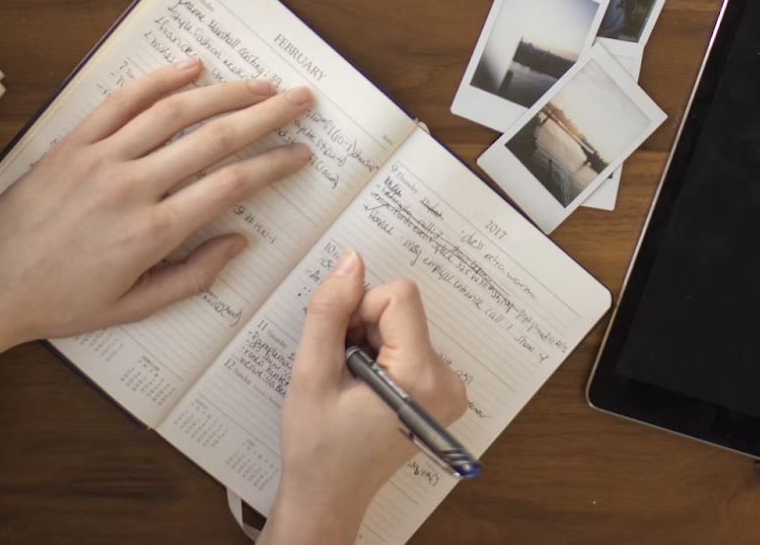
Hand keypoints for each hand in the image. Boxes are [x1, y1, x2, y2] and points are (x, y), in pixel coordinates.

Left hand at [0, 56, 311, 350]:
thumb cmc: (60, 302)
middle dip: (266, 115)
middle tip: (300, 100)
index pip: (230, 185)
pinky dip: (159, 80)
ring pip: (174, 112)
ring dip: (225, 92)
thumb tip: (239, 242)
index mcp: (151, 233)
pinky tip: (192, 68)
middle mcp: (130, 187)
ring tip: (260, 83)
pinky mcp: (73, 143)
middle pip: (214, 138)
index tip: (301, 153)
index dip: (274, 164)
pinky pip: (122, 101)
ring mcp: (100, 159)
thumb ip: (193, 276)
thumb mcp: (134, 307)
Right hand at [264, 251, 468, 544]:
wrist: (329, 497)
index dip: (358, 310)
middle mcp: (447, 381)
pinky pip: (408, 343)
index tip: (340, 347)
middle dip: (362, 328)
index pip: (399, 296)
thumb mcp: (311, 374)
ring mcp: (448, 388)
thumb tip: (351, 261)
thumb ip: (329, 312)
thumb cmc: (317, 447)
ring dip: (368, 341)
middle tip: (340, 371)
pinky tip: (363, 388)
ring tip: (350, 384)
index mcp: (422, 377)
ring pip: (402, 323)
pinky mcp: (440, 391)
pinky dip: (380, 354)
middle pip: (401, 309)